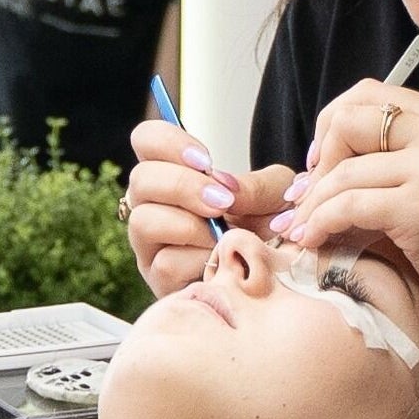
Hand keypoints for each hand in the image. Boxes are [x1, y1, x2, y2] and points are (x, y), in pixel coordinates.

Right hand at [123, 118, 294, 296]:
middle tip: (223, 202)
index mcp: (174, 173)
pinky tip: (220, 261)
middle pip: (140, 179)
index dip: (168, 142)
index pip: (146, 139)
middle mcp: (154, 204)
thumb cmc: (271, 229)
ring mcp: (151, 244)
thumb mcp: (278, 197)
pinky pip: (165, 263)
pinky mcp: (158, 279)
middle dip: (183, 186)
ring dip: (189, 225)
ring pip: (144, 222)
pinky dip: (198, 260)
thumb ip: (256, 186)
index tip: (206, 161)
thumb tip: (225, 186)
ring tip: (224, 235)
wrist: (276, 276)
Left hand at [271, 80, 418, 318]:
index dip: (332, 124)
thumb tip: (335, 166)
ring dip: (310, 203)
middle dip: (316, 160)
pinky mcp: (418, 207)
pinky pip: (348, 206)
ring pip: (341, 171)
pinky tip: (312, 240)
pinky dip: (320, 223)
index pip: (367, 94)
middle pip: (346, 121)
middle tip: (307, 195)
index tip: (321, 161)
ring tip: (299, 228)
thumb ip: (404, 155)